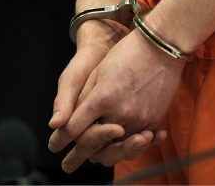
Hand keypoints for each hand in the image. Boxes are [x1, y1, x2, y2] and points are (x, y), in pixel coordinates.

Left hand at [48, 28, 185, 168]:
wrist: (160, 48)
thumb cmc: (126, 54)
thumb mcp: (98, 72)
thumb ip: (83, 99)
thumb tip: (67, 121)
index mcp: (102, 98)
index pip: (74, 128)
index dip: (61, 139)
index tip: (54, 145)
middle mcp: (119, 113)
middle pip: (94, 145)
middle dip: (77, 157)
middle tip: (67, 166)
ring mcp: (139, 118)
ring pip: (117, 148)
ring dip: (104, 155)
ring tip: (94, 160)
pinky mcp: (154, 119)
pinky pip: (138, 141)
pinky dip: (128, 146)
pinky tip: (121, 147)